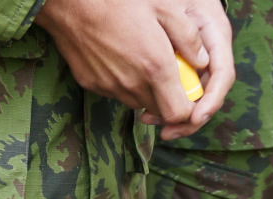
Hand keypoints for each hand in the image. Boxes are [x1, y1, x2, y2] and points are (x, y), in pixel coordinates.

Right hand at [35, 0, 233, 138]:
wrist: (70, 1)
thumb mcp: (164, 8)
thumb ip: (189, 37)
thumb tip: (203, 60)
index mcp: (156, 69)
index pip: (179, 114)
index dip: (188, 110)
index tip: (187, 93)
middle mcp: (133, 85)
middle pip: (159, 111)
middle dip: (168, 98)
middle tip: (168, 73)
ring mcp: (110, 87)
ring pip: (138, 102)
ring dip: (146, 90)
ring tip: (143, 62)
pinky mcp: (92, 84)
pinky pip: (116, 92)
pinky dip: (124, 83)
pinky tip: (121, 58)